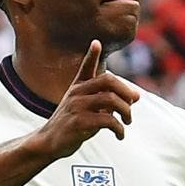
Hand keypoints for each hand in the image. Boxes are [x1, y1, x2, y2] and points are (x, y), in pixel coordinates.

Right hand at [36, 40, 138, 158]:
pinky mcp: (79, 123)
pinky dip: (119, 129)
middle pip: (108, 81)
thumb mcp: (83, 107)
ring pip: (111, 100)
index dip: (92, 54)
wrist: (49, 142)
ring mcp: (77, 107)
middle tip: (133, 104)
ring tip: (127, 122)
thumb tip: (135, 97)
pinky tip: (120, 135)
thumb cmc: (71, 125)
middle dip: (126, 92)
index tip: (96, 43)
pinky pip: (108, 120)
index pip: (86, 67)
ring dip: (126, 112)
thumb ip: (105, 100)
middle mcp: (76, 93)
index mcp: (77, 88)